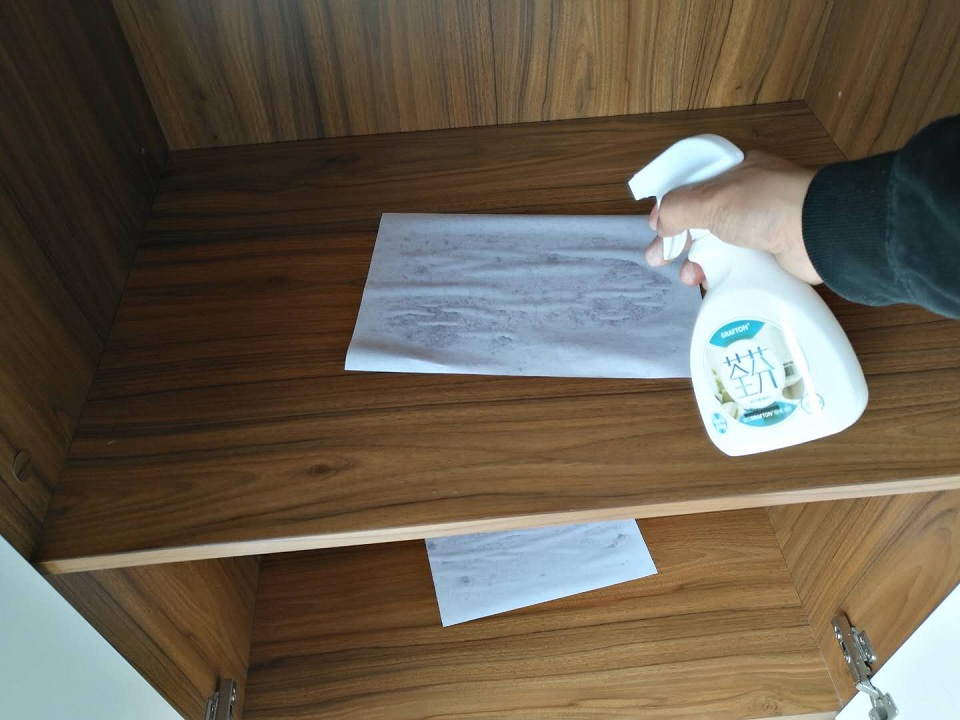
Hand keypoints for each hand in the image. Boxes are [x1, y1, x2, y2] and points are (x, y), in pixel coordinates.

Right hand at [643, 151, 820, 286]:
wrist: (820, 233)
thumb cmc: (765, 205)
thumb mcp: (711, 199)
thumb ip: (677, 209)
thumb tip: (659, 225)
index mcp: (735, 171)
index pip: (693, 184)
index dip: (671, 203)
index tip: (655, 225)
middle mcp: (746, 196)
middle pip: (701, 217)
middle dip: (676, 238)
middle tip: (657, 258)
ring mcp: (759, 226)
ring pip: (716, 244)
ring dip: (695, 260)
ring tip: (687, 276)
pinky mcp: (769, 254)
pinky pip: (734, 264)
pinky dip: (717, 273)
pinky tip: (707, 282)